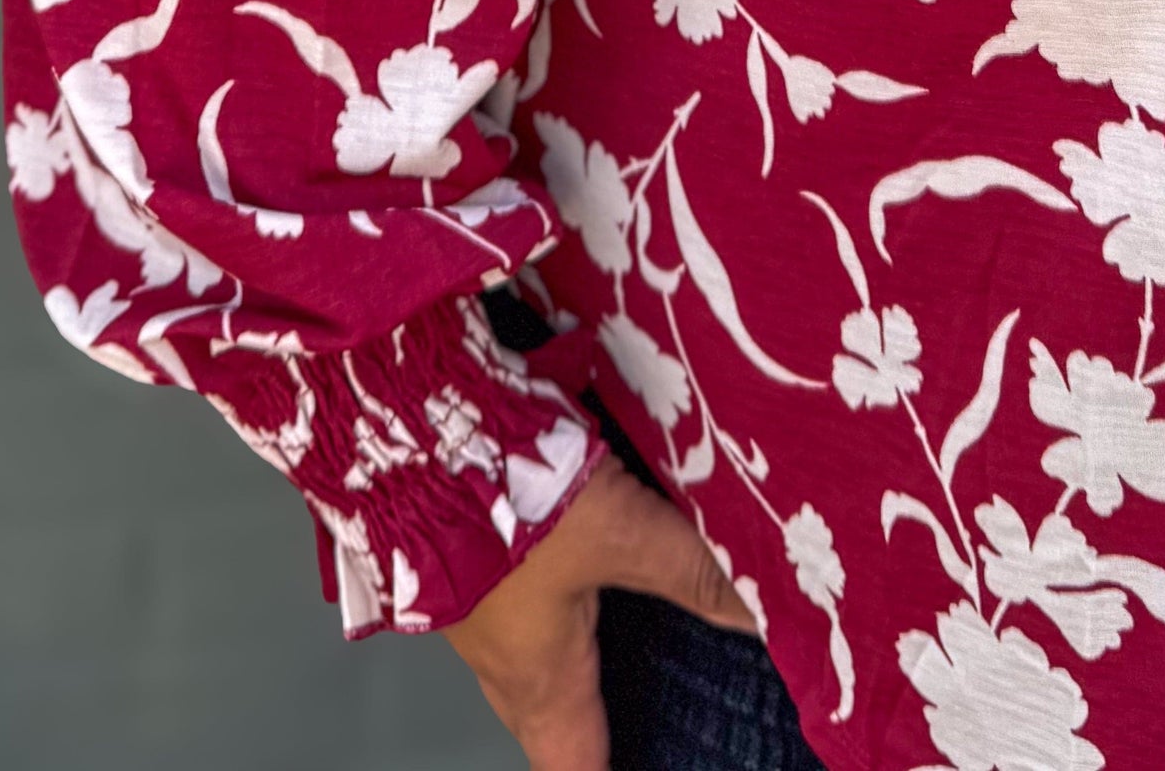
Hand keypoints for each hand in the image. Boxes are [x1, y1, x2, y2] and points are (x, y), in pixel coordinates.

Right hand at [445, 452, 754, 770]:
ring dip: (562, 664)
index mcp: (539, 676)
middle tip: (629, 733)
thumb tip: (761, 611)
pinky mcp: (459, 556)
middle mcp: (500, 655)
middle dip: (585, 734)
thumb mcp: (616, 529)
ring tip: (610, 651)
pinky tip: (564, 560)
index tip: (643, 769)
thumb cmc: (496, 495)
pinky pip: (507, 603)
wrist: (403, 427)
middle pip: (546, 722)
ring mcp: (472, 607)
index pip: (576, 766)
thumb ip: (687, 568)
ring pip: (523, 660)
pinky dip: (541, 601)